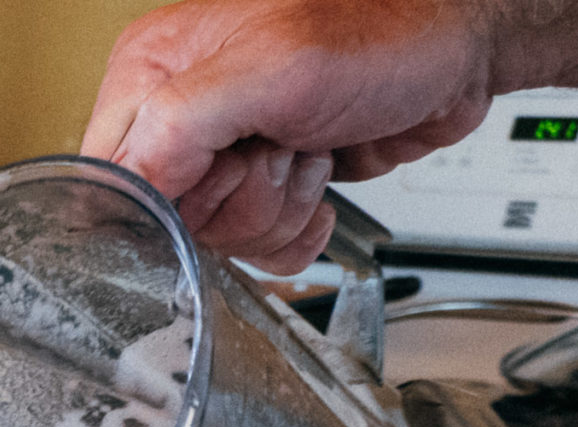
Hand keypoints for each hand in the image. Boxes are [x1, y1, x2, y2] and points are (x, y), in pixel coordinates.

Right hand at [81, 0, 497, 271]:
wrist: (462, 45)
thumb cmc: (383, 29)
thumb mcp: (272, 70)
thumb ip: (181, 124)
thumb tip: (126, 184)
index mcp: (154, 69)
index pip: (114, 173)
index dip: (169, 193)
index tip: (224, 165)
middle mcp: (183, 111)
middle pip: (170, 215)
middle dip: (238, 199)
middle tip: (277, 149)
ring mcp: (228, 149)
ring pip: (217, 237)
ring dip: (278, 209)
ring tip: (308, 150)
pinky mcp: (269, 181)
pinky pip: (257, 246)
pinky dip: (297, 233)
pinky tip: (320, 187)